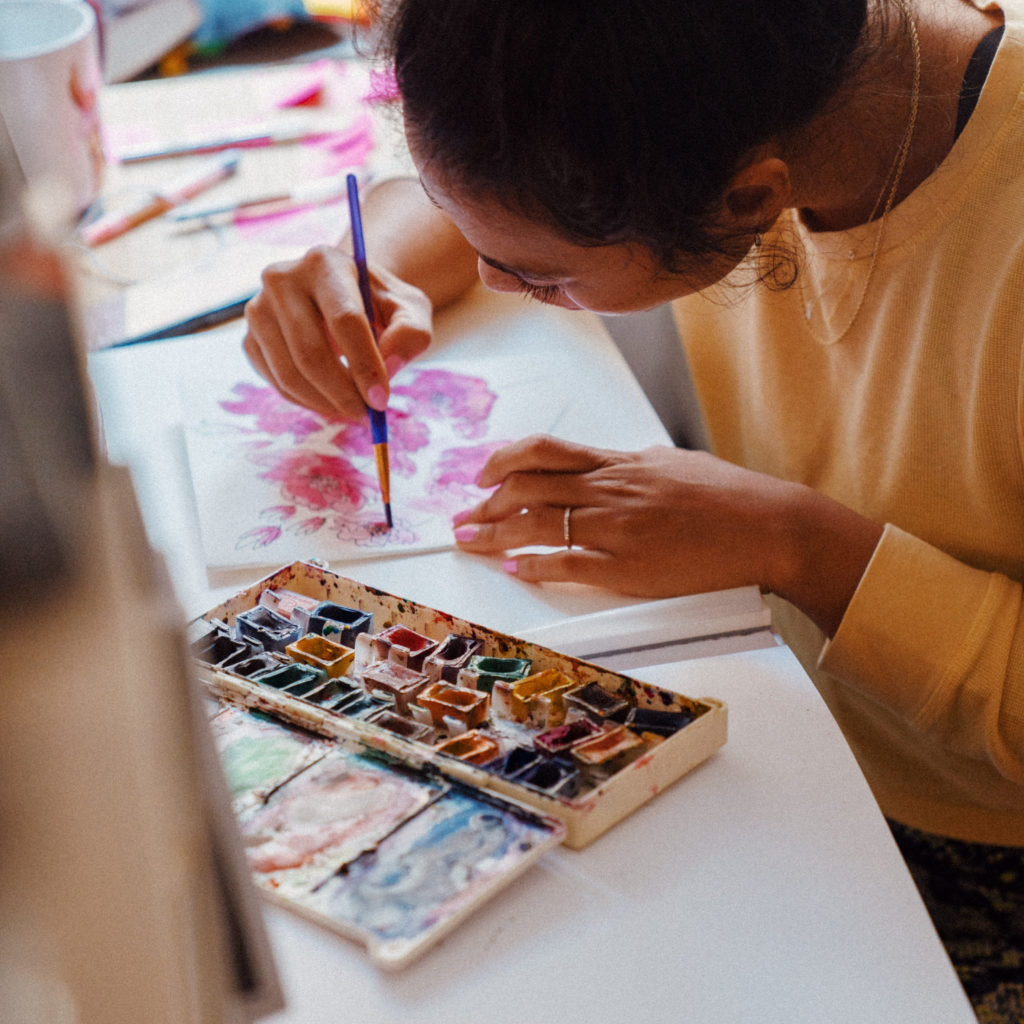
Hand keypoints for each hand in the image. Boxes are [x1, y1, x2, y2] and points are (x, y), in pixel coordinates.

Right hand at [242, 245, 432, 419]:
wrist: (342, 294)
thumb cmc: (379, 303)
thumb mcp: (410, 309)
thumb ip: (411, 333)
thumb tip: (387, 367)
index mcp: (325, 263)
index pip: (345, 320)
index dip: (364, 365)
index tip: (381, 401)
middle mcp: (282, 279)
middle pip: (311, 352)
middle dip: (343, 393)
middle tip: (367, 415)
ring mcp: (259, 309)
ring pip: (290, 373)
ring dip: (325, 403)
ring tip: (353, 410)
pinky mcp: (249, 338)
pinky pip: (276, 383)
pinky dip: (307, 402)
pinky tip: (330, 400)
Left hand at [452, 435, 882, 634]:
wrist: (767, 526)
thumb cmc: (727, 496)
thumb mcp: (672, 463)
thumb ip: (629, 465)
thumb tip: (600, 466)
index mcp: (620, 462)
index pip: (544, 452)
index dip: (502, 461)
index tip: (482, 475)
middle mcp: (610, 489)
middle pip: (527, 487)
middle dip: (484, 502)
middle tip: (462, 516)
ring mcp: (616, 527)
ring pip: (536, 524)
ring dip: (493, 533)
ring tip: (469, 541)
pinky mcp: (628, 566)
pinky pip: (567, 564)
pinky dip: (534, 565)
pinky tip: (515, 568)